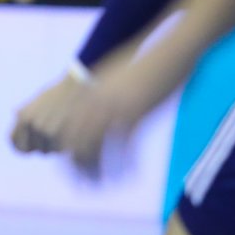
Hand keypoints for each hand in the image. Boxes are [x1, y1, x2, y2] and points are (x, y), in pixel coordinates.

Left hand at [13, 42, 188, 179]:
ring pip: (91, 147)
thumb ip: (97, 93)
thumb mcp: (114, 77)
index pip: (63, 127)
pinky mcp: (135, 112)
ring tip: (101, 185)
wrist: (171, 49)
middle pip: (71, 140)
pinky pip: (122, 148)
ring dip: (95, 171)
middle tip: (84, 183)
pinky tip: (129, 176)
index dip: (63, 150)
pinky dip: (124, 166)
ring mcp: (113, 106)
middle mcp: (94, 99)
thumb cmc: (146, 65)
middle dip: (75, 166)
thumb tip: (88, 110)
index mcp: (87, 91)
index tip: (71, 166)